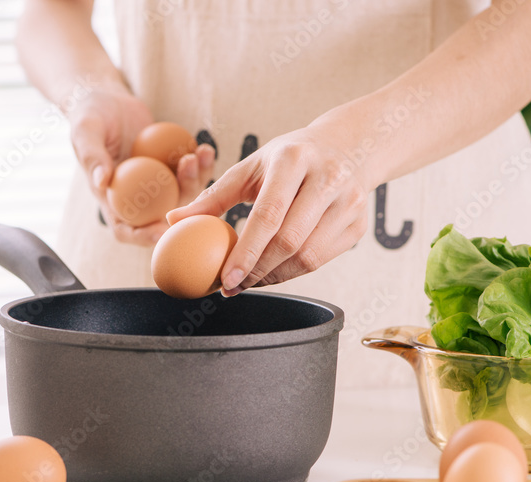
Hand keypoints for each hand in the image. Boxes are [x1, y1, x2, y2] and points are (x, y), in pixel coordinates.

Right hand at [68, 84, 214, 245]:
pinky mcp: (169, 168)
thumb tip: (101, 182)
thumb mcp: (85, 132)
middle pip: (161, 215)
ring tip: (198, 155)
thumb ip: (92, 156)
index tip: (162, 231)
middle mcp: (135, 198)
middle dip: (181, 201)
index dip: (143, 236)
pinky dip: (199, 164)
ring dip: (194, 180)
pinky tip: (205, 149)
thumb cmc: (89, 116)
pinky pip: (188, 173)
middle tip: (188, 170)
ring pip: (180, 194)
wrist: (106, 99)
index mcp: (111, 199)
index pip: (125, 229)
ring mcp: (155, 185)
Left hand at [167, 125, 370, 294]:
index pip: (268, 214)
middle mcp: (327, 178)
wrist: (352, 146)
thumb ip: (213, 195)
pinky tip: (273, 271)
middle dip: (257, 271)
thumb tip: (171, 221)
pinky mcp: (359, 224)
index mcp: (293, 160)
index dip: (246, 251)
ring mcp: (349, 202)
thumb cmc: (290, 157)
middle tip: (231, 286)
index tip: (225, 279)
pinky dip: (293, 273)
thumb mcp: (251, 166)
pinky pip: (322, 261)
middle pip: (289, 240)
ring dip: (274, 277)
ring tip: (249, 281)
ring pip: (308, 257)